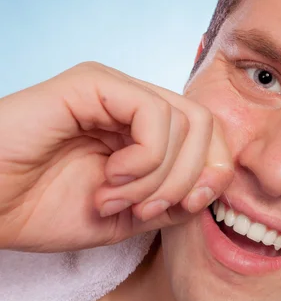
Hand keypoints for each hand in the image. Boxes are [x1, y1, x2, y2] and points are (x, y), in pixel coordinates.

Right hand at [0, 62, 232, 251]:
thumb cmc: (47, 208)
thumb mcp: (130, 216)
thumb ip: (175, 200)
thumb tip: (214, 186)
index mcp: (147, 131)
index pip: (211, 138)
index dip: (213, 175)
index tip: (186, 207)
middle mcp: (136, 104)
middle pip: (207, 127)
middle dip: (188, 179)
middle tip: (145, 209)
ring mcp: (116, 90)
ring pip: (186, 124)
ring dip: (157, 178)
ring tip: (116, 198)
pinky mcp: (94, 84)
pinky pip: (154, 114)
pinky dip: (145, 159)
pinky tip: (111, 177)